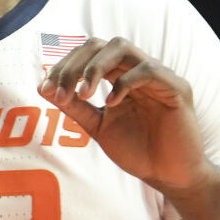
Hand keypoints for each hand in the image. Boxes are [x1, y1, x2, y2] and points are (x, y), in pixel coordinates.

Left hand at [38, 38, 216, 194]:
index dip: (64, 67)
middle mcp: (137, 70)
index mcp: (119, 76)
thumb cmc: (136, 150)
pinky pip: (148, 70)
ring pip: (122, 48)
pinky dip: (124, 82)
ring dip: (94, 67)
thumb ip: (74, 107)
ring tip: (82, 94)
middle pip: (101, 45)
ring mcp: (158, 76)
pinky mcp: (176, 88)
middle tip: (59, 90)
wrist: (167, 175)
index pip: (88, 54)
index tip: (46, 89)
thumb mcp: (97, 126)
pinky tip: (111, 103)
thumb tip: (43, 88)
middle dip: (74, 64)